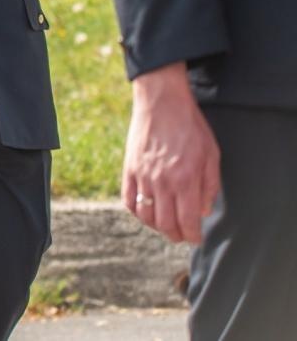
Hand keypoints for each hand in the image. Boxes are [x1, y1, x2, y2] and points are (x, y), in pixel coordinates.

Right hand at [122, 63, 219, 243]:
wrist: (161, 102)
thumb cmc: (190, 126)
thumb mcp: (211, 154)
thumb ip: (209, 185)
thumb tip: (202, 210)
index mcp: (185, 179)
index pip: (187, 221)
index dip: (193, 235)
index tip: (196, 238)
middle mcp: (161, 182)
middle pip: (165, 223)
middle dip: (176, 235)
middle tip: (182, 235)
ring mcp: (142, 176)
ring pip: (146, 215)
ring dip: (157, 226)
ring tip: (165, 226)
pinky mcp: (129, 168)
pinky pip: (128, 199)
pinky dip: (136, 212)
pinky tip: (146, 212)